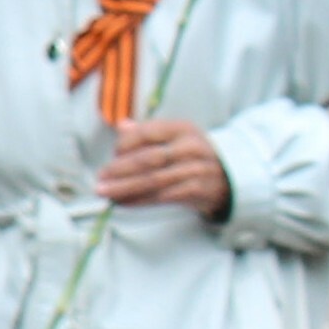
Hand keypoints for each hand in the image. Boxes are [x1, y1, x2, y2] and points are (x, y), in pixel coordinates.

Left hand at [93, 116, 228, 215]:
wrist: (228, 177)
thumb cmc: (191, 155)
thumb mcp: (175, 137)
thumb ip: (148, 132)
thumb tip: (122, 125)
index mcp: (181, 128)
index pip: (147, 132)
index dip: (124, 144)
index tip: (111, 155)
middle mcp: (190, 147)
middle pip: (148, 158)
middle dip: (119, 170)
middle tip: (100, 178)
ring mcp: (195, 169)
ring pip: (152, 180)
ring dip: (124, 188)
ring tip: (105, 193)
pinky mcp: (196, 190)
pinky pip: (161, 197)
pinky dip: (139, 201)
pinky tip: (123, 203)